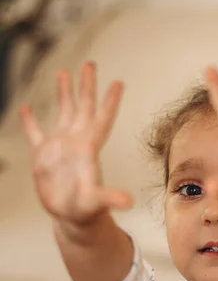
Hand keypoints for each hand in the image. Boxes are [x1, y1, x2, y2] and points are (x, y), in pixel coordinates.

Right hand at [21, 63, 131, 224]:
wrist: (71, 217)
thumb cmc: (87, 210)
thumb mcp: (97, 202)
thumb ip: (110, 198)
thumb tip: (127, 202)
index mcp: (89, 149)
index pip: (101, 119)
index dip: (109, 101)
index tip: (118, 82)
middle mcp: (76, 142)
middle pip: (83, 108)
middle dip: (87, 86)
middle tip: (91, 63)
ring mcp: (60, 147)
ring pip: (63, 113)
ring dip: (64, 93)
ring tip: (64, 71)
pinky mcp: (43, 156)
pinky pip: (35, 133)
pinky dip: (30, 121)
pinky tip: (26, 108)